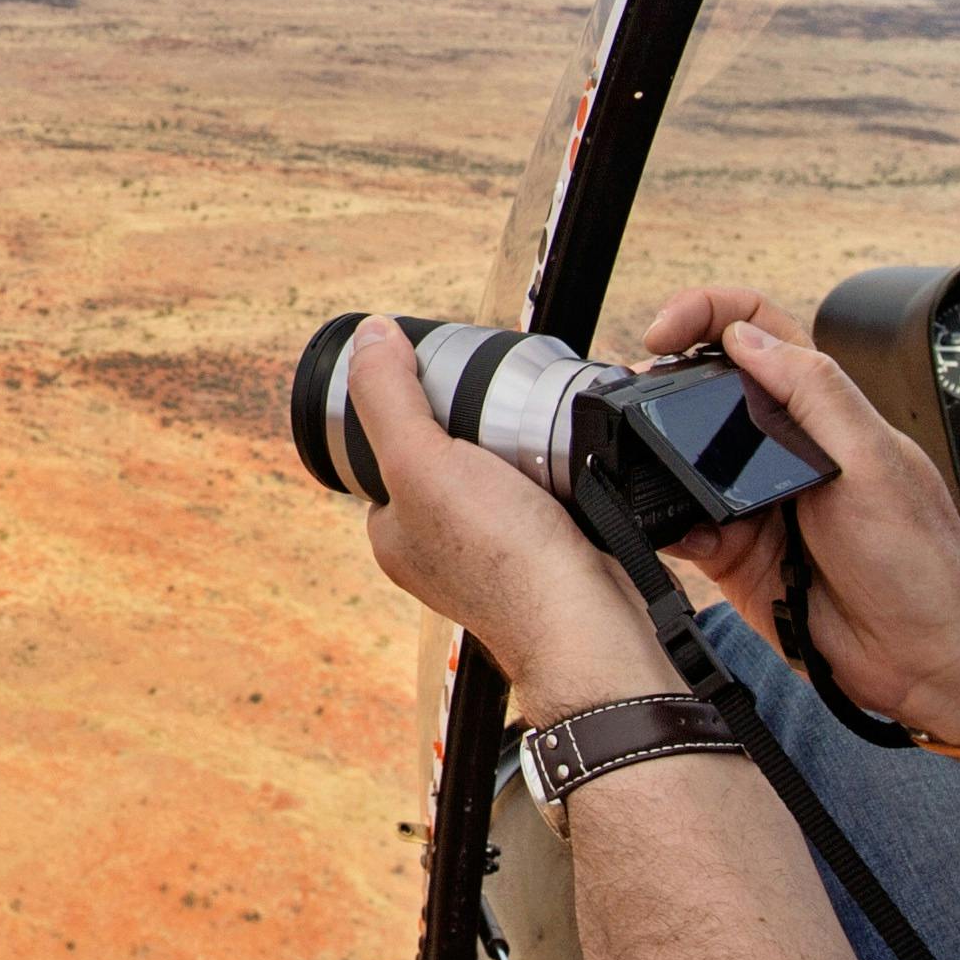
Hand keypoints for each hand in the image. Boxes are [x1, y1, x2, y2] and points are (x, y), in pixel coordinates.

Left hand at [343, 320, 669, 712]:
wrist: (589, 623)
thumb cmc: (500, 559)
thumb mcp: (421, 461)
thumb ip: (388, 397)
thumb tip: (370, 336)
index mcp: (396, 533)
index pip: (387, 451)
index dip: (408, 406)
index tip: (439, 375)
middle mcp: (441, 549)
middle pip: (449, 457)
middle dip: (474, 422)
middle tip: (498, 397)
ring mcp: (499, 554)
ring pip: (501, 473)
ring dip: (520, 444)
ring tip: (534, 423)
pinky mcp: (551, 552)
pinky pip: (548, 493)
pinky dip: (559, 469)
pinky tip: (568, 455)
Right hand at [638, 286, 959, 744]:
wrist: (923, 660)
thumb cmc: (922, 562)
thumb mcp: (874, 462)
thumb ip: (814, 392)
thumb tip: (746, 335)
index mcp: (823, 407)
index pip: (758, 328)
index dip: (707, 313)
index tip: (664, 332)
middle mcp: (783, 447)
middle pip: (705, 390)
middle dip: (663, 388)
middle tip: (634, 398)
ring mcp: (754, 500)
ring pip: (682, 460)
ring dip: (658, 463)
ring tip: (647, 469)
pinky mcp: (734, 554)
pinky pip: (680, 526)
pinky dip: (668, 526)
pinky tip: (680, 533)